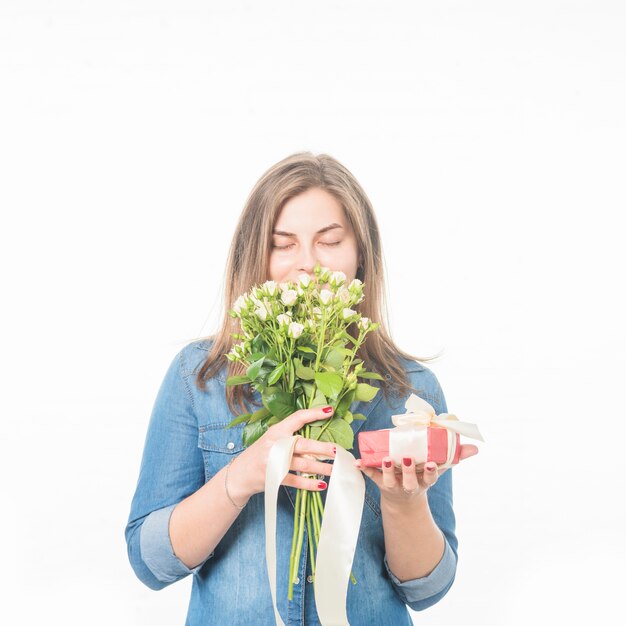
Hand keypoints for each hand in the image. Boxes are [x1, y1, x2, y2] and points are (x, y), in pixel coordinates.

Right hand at [227, 405, 337, 501]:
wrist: (239, 475)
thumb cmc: (260, 454)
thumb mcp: (271, 439)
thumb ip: (289, 435)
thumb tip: (316, 433)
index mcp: (276, 431)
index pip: (297, 418)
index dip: (313, 413)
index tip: (329, 410)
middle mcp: (275, 444)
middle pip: (303, 444)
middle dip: (322, 447)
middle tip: (337, 449)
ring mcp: (275, 462)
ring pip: (303, 464)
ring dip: (322, 468)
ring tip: (335, 469)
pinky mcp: (275, 478)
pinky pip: (297, 481)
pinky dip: (310, 484)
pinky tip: (321, 485)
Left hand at [354, 444, 478, 506]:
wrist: (403, 499)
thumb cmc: (422, 477)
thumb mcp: (438, 469)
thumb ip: (455, 457)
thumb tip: (476, 448)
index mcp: (424, 480)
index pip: (430, 477)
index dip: (431, 472)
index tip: (431, 464)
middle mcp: (409, 485)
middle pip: (409, 481)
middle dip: (408, 471)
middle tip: (407, 459)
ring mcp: (394, 484)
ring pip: (389, 480)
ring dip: (387, 470)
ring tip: (385, 459)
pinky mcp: (380, 482)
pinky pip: (371, 476)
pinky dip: (364, 468)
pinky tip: (357, 462)